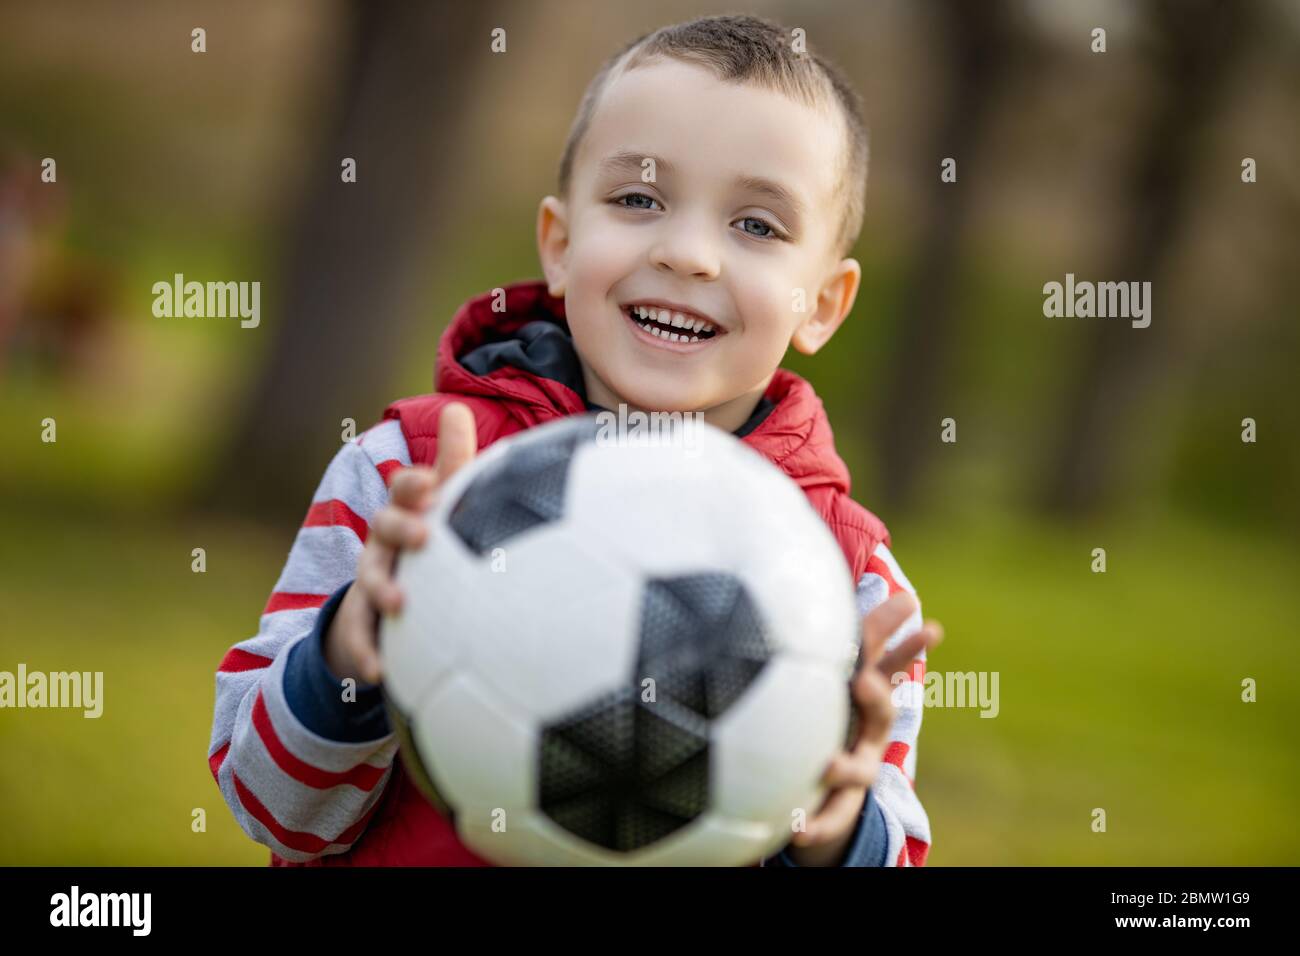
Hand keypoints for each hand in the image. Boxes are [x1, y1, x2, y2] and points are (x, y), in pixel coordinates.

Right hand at [323, 402, 477, 684]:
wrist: (393, 605)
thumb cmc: (429, 544)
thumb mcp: (444, 505)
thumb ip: (454, 462)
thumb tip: (455, 407)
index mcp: (409, 510)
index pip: (407, 487)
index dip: (416, 483)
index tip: (433, 484)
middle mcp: (386, 542)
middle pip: (384, 526)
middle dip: (400, 527)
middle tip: (425, 536)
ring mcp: (373, 581)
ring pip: (371, 580)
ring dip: (383, 590)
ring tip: (401, 605)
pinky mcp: (365, 622)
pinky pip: (362, 639)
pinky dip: (368, 655)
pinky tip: (380, 675)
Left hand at [783, 590, 942, 865]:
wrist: (822, 787)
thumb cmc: (830, 717)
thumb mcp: (841, 677)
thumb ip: (862, 640)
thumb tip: (884, 590)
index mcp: (866, 697)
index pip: (888, 666)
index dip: (907, 646)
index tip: (930, 624)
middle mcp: (868, 733)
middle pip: (881, 715)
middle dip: (877, 696)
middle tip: (863, 680)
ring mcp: (856, 768)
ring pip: (859, 768)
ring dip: (846, 765)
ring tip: (827, 763)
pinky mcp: (838, 805)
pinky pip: (830, 818)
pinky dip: (816, 824)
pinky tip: (798, 827)